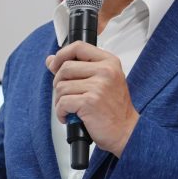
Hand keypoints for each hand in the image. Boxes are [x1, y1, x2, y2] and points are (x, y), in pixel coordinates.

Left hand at [46, 41, 138, 157]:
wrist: (126, 132)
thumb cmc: (114, 109)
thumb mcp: (101, 82)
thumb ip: (77, 68)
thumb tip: (51, 60)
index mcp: (109, 62)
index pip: (79, 46)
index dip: (62, 54)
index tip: (55, 64)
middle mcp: (105, 71)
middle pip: (65, 67)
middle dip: (59, 83)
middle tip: (67, 95)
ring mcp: (98, 86)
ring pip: (61, 87)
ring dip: (60, 101)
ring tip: (71, 109)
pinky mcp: (89, 102)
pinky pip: (62, 102)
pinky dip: (61, 112)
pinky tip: (70, 117)